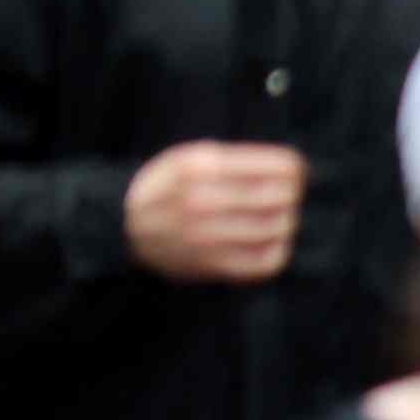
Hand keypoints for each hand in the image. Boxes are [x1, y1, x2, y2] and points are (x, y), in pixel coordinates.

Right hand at [119, 141, 307, 285]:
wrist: (123, 223)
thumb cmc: (165, 185)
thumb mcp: (189, 156)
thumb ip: (236, 160)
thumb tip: (291, 169)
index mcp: (201, 165)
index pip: (276, 166)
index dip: (295, 168)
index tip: (296, 170)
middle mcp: (205, 200)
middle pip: (280, 197)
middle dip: (292, 194)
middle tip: (288, 194)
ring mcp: (209, 235)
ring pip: (277, 228)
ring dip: (286, 220)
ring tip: (278, 216)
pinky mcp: (213, 264)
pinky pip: (265, 262)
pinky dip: (278, 250)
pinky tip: (271, 241)